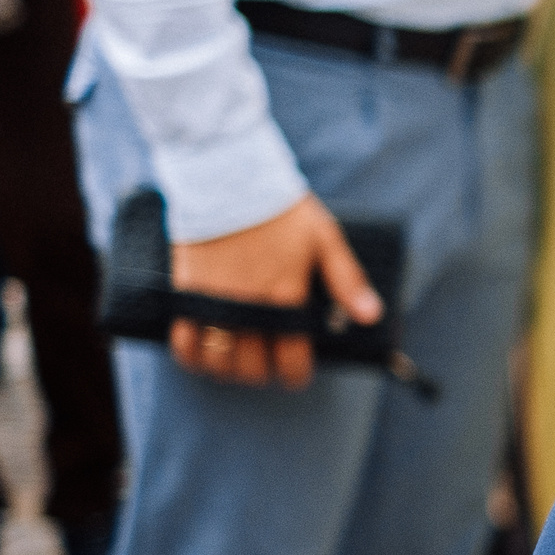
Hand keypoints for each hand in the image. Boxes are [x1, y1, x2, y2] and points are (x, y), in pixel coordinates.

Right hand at [170, 194, 382, 388]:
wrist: (228, 179)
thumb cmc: (281, 210)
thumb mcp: (325, 240)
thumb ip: (348, 281)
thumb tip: (372, 316)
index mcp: (286, 298)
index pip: (291, 360)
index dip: (294, 376)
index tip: (295, 375)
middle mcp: (250, 308)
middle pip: (251, 367)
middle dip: (261, 374)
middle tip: (266, 367)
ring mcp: (215, 303)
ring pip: (216, 362)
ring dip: (226, 371)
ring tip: (235, 365)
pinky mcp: (186, 293)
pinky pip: (183, 341)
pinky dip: (191, 357)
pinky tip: (201, 357)